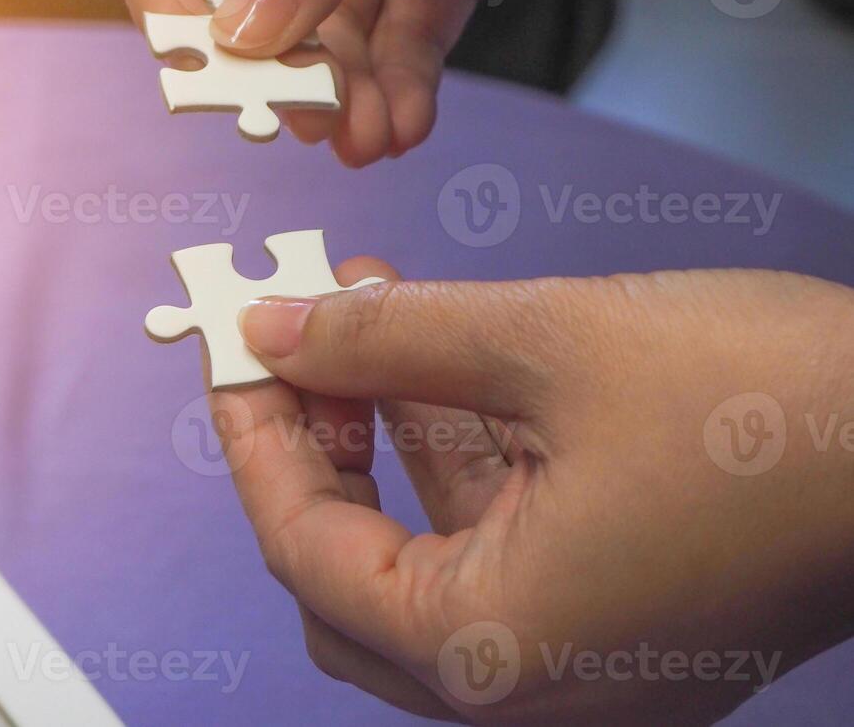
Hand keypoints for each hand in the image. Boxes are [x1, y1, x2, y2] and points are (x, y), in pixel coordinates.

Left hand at [214, 264, 853, 722]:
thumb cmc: (767, 404)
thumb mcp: (544, 340)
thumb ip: (385, 338)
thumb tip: (275, 330)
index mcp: (491, 651)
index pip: (303, 551)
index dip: (254, 438)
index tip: (232, 350)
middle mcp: (525, 690)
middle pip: (347, 573)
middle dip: (312, 447)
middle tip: (292, 346)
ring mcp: (576, 666)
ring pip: (421, 552)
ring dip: (381, 433)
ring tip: (359, 311)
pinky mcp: (615, 621)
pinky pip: (495, 548)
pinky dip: (454, 456)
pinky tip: (438, 357)